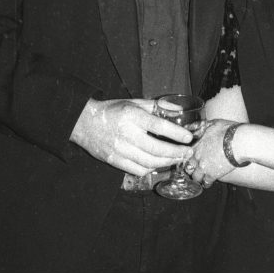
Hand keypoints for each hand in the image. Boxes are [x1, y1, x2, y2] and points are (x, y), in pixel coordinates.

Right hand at [70, 97, 193, 173]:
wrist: (84, 123)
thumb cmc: (112, 111)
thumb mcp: (134, 102)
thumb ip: (157, 106)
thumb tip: (178, 109)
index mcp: (132, 116)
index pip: (159, 126)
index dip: (176, 134)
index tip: (189, 138)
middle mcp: (126, 134)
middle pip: (157, 149)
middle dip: (177, 152)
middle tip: (188, 152)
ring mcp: (120, 149)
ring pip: (149, 162)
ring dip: (167, 162)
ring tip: (178, 158)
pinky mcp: (114, 161)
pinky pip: (138, 170)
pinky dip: (152, 169)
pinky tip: (159, 164)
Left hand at [187, 119, 236, 187]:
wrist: (239, 142)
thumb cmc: (228, 131)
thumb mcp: (212, 123)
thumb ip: (201, 126)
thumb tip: (194, 125)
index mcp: (195, 145)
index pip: (184, 155)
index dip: (187, 158)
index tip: (190, 159)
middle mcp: (197, 157)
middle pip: (187, 168)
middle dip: (191, 169)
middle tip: (195, 170)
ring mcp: (203, 167)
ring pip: (195, 178)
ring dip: (198, 178)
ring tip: (201, 177)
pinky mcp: (212, 175)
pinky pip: (206, 183)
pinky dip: (206, 184)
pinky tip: (208, 182)